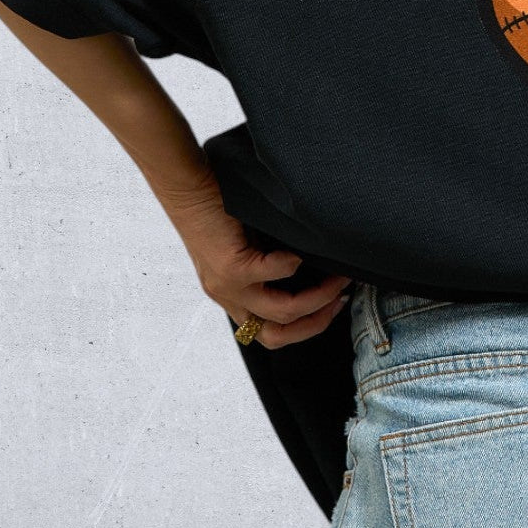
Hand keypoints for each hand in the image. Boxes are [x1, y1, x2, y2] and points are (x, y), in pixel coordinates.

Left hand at [155, 170, 353, 348]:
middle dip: (317, 320)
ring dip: (317, 297)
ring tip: (336, 277)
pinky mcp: (229, 267)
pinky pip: (272, 273)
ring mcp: (228, 287)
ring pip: (282, 311)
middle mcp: (229, 299)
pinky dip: (293, 264)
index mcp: (233, 299)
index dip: (307, 327)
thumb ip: (267, 267)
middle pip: (279, 335)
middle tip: (341, 298)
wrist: (186, 192)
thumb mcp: (242, 250)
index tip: (333, 306)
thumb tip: (312, 268)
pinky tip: (304, 251)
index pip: (271, 335)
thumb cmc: (218, 213)